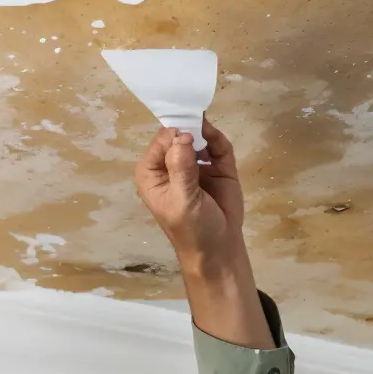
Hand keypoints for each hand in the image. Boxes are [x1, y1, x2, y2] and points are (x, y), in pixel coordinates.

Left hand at [132, 120, 244, 262]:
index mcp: (152, 174)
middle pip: (177, 135)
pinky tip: (217, 141)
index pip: (159, 143)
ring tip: (210, 135)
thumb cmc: (193, 229)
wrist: (220, 250)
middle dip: (188, 127)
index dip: (173, 134)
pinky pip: (216, 145)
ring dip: (203, 131)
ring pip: (197, 136)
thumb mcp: (183, 201)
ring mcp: (194, 164)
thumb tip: (182, 136)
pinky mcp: (217, 167)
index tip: (188, 134)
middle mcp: (171, 165)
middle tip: (201, 123)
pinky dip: (217, 139)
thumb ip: (182, 168)